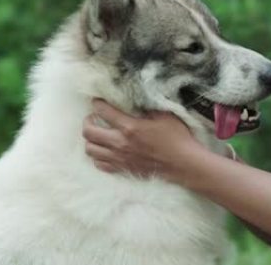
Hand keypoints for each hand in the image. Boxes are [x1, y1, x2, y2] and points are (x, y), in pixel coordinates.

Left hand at [82, 99, 201, 179]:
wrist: (183, 163)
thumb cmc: (177, 138)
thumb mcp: (164, 115)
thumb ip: (147, 107)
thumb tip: (136, 100)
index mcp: (130, 127)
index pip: (104, 112)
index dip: (97, 104)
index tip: (98, 102)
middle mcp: (120, 143)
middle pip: (88, 132)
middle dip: (87, 122)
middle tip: (93, 118)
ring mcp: (119, 158)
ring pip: (90, 150)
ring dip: (91, 140)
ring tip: (97, 135)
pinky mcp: (122, 169)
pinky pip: (99, 164)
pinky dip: (98, 157)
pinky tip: (105, 151)